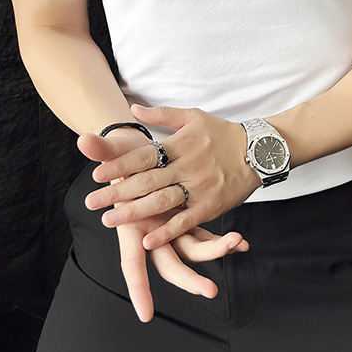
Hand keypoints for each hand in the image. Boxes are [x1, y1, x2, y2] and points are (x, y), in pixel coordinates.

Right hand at [77, 127, 249, 322]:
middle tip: (209, 291)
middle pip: (171, 265)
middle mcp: (152, 233)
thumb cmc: (123, 158)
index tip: (145, 314)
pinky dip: (223, 241)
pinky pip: (207, 235)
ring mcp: (172, 227)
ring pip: (194, 249)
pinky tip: (243, 244)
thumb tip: (83, 140)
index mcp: (132, 226)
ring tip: (238, 243)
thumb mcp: (113, 152)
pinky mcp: (187, 218)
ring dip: (216, 250)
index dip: (138, 288)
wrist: (138, 154)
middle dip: (190, 279)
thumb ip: (100, 150)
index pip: (132, 264)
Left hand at [83, 106, 262, 250]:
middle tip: (91, 202)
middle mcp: (187, 166)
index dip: (120, 165)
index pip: (144, 155)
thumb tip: (133, 109)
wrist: (259, 150)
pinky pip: (186, 221)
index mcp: (180, 144)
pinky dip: (167, 231)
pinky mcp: (211, 206)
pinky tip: (148, 241)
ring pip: (162, 202)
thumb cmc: (222, 133)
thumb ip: (162, 115)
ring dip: (134, 213)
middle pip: (147, 181)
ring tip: (109, 220)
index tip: (97, 174)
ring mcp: (199, 187)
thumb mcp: (193, 116)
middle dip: (117, 192)